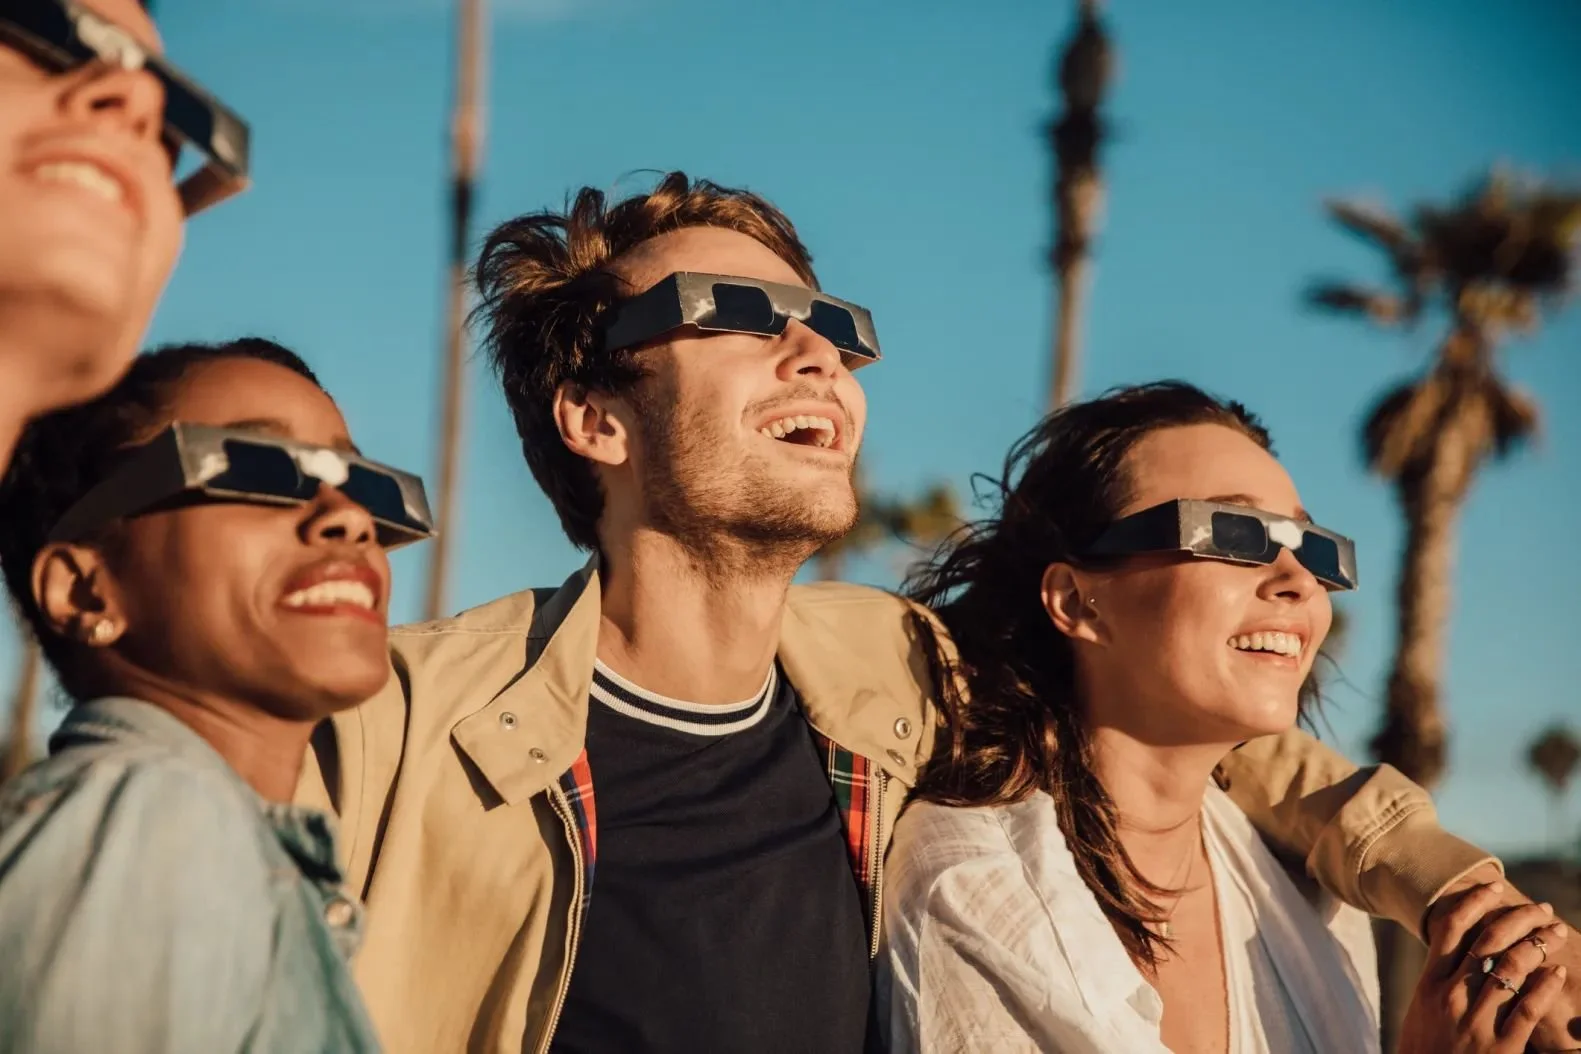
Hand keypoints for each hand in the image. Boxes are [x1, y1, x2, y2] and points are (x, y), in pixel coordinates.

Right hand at [1399, 882, 1568, 1053]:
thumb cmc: (1423, 1049)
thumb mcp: (1421, 1009)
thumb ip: (1438, 982)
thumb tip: (1455, 952)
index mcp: (1429, 983)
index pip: (1451, 928)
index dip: (1475, 902)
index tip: (1494, 885)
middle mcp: (1451, 996)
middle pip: (1488, 942)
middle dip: (1518, 918)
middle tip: (1541, 908)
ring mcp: (1476, 1021)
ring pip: (1511, 968)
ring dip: (1538, 945)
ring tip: (1555, 932)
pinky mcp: (1500, 1048)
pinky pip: (1529, 1009)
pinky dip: (1546, 985)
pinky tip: (1558, 972)